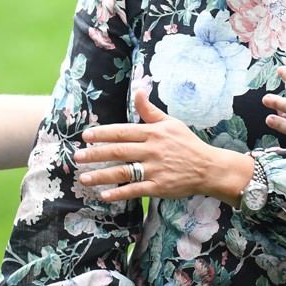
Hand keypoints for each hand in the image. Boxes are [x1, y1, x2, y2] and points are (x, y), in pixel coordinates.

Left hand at [75, 90, 248, 202]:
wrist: (208, 167)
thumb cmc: (187, 143)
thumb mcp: (170, 122)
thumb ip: (150, 110)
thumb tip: (138, 90)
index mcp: (153, 133)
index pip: (123, 132)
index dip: (103, 134)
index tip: (86, 136)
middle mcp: (152, 150)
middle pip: (119, 151)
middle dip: (96, 154)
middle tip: (77, 156)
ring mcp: (155, 170)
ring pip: (124, 172)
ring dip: (102, 175)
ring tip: (84, 177)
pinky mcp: (159, 187)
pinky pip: (135, 190)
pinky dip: (119, 193)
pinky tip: (104, 195)